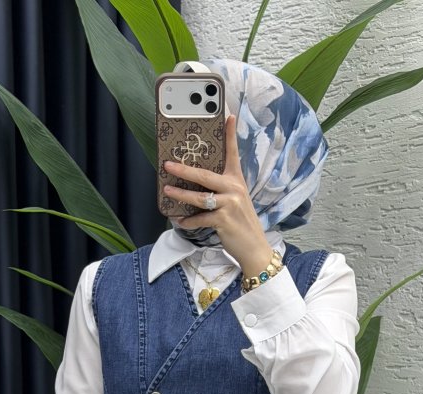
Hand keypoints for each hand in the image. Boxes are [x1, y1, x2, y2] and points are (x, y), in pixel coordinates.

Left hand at [163, 114, 274, 277]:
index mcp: (236, 181)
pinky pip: (200, 218)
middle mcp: (234, 189)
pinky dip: (188, 221)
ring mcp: (229, 205)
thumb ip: (222, 190)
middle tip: (168, 164)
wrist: (254, 247)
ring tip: (167, 191)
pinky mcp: (224, 220)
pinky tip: (179, 220)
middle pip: (205, 175)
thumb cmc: (241, 224)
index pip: (233, 153)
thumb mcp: (236, 201)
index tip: (227, 115)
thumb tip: (198, 185)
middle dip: (184, 169)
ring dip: (180, 194)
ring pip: (199, 197)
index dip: (230, 134)